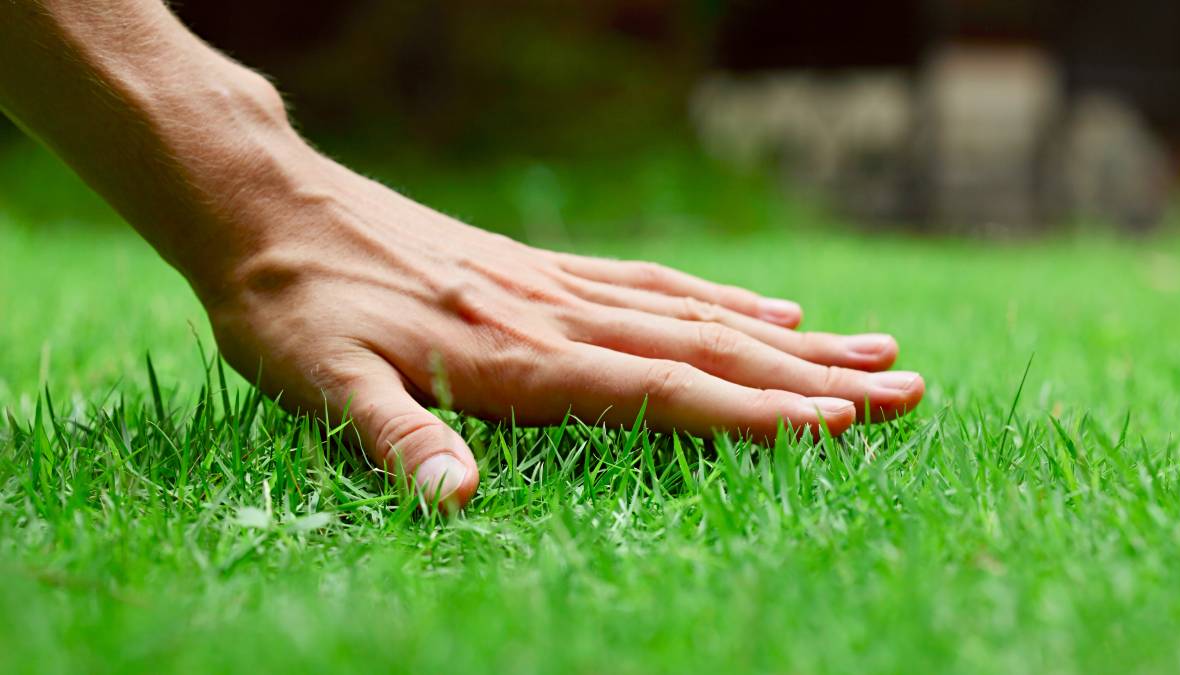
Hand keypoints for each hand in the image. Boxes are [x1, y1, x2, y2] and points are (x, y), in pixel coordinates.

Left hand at [203, 154, 924, 507]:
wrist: (270, 207)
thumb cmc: (293, 307)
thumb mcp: (323, 384)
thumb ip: (398, 440)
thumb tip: (458, 503)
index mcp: (517, 357)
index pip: (661, 389)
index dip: (754, 413)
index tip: (844, 427)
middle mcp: (556, 315)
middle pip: (707, 349)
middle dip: (811, 380)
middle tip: (907, 391)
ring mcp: (556, 286)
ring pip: (696, 313)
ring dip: (789, 341)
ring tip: (872, 350)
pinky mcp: (541, 269)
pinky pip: (651, 283)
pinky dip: (721, 302)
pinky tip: (765, 313)